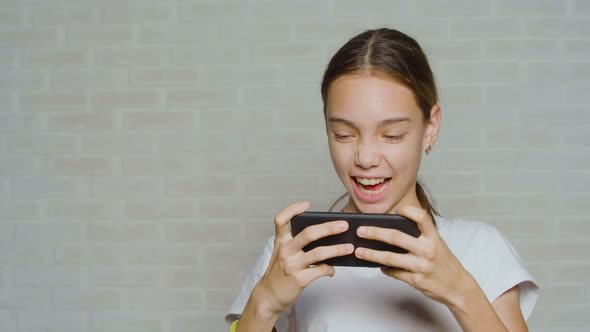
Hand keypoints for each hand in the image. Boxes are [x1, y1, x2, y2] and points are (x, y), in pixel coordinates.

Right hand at [256, 201, 354, 315]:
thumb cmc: (279, 272)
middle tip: (344, 225)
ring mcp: (292, 265)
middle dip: (329, 228)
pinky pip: (320, 270)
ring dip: (337, 249)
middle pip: (308, 233)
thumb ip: (297, 244)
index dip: (293, 209)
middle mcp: (285, 250)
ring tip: (350, 247)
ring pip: (319, 253)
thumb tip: (325, 237)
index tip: (306, 204)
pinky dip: (330, 269)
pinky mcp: (299, 279)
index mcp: (280, 241)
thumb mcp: (282, 253)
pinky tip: (332, 270)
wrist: (268, 296)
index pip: (281, 219)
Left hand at [354, 204, 470, 305]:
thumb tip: (390, 229)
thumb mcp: (437, 243)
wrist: (457, 286)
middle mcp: (428, 249)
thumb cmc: (443, 262)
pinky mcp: (416, 280)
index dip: (408, 210)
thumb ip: (419, 236)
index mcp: (433, 237)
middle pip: (396, 237)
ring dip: (371, 254)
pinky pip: (395, 273)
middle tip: (360, 231)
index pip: (421, 217)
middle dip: (375, 233)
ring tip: (359, 251)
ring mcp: (421, 266)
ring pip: (390, 258)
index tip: (395, 209)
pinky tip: (378, 266)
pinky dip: (384, 269)